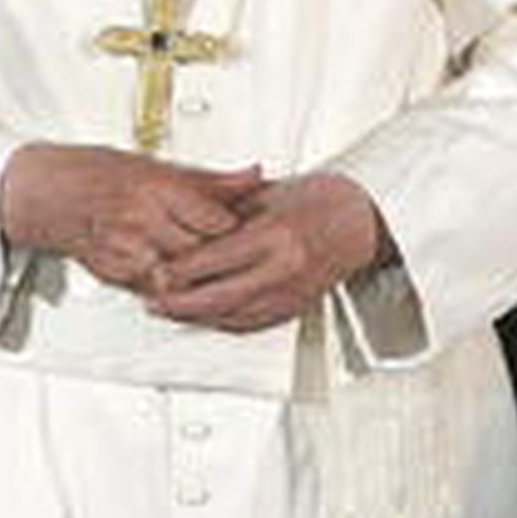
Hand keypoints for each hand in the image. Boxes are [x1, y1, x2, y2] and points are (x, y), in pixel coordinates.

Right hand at [0, 143, 263, 290]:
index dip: (236, 228)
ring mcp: (124, 249)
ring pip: (178, 276)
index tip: (249, 229)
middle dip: (219, 256)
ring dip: (194, 275)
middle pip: (199, 251)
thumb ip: (209, 179)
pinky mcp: (112, 272)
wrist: (43, 193)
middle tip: (237, 254)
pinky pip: (153, 287)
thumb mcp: (155, 164)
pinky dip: (167, 283)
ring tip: (209, 268)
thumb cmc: (95, 172)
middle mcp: (140, 219)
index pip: (213, 220)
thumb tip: (253, 176)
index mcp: (155, 187)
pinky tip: (175, 274)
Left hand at [144, 172, 387, 333]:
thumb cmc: (320, 199)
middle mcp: (283, 270)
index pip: (213, 260)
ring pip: (232, 316)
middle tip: (152, 300)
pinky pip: (252, 323)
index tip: (156, 269)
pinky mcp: (295, 307)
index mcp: (274, 236)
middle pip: (217, 296)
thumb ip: (228, 211)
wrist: (363, 220)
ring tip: (170, 312)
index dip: (179, 269)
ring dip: (197, 317)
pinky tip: (205, 318)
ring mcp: (291, 293)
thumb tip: (186, 226)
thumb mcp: (269, 193)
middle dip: (179, 302)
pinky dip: (223, 323)